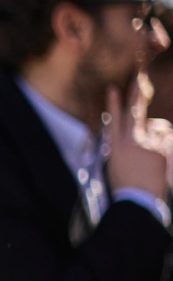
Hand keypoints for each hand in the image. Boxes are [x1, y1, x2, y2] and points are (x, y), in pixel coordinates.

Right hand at [105, 85, 172, 204]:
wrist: (138, 200)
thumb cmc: (125, 185)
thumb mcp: (116, 164)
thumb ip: (125, 145)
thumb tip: (139, 131)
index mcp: (116, 147)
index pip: (114, 120)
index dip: (113, 103)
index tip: (113, 89)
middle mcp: (130, 142)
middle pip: (134, 114)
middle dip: (135, 96)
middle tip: (137, 81)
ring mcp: (147, 145)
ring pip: (157, 126)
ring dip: (158, 131)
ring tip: (153, 148)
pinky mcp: (161, 150)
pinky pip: (167, 139)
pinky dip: (166, 144)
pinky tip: (160, 158)